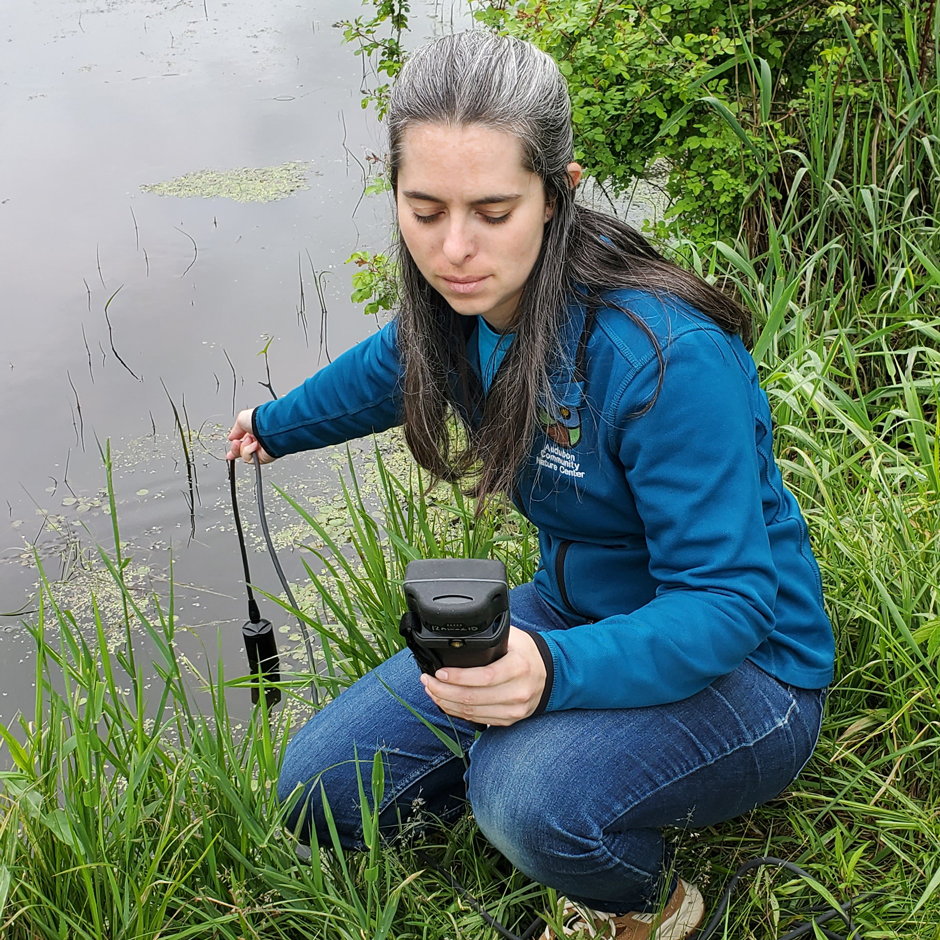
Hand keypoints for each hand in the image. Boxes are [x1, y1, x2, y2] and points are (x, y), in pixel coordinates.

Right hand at [226, 408, 274, 463]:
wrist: (269, 427)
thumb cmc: (259, 420)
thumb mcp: (241, 419)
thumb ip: (235, 430)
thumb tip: (231, 437)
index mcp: (252, 432)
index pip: (242, 443)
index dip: (234, 448)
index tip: (229, 452)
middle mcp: (257, 441)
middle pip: (241, 452)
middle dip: (235, 449)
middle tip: (236, 443)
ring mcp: (260, 450)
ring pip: (244, 456)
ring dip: (243, 448)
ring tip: (249, 440)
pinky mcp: (263, 458)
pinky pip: (249, 459)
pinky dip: (249, 452)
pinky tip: (254, 445)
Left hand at [420, 627, 546, 726]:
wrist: (551, 674)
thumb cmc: (526, 652)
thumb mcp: (513, 637)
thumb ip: (490, 636)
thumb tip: (459, 633)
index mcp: (518, 668)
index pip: (484, 677)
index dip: (458, 678)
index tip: (439, 672)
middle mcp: (518, 692)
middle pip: (473, 699)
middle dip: (443, 691)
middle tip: (427, 681)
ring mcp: (514, 710)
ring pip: (471, 712)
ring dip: (446, 702)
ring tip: (430, 690)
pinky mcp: (508, 720)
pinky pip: (477, 720)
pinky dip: (457, 712)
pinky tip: (445, 702)